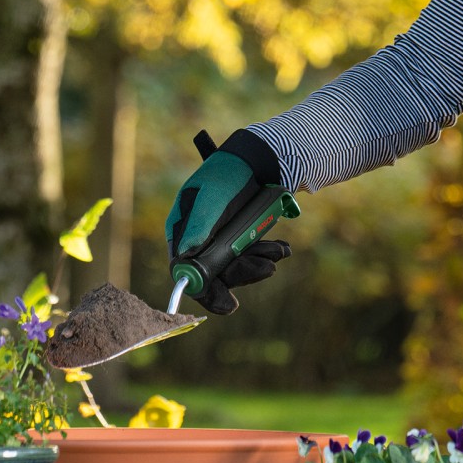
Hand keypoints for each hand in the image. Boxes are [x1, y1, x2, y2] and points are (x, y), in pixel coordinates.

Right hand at [165, 128, 290, 313]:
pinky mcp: (238, 238)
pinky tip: (280, 248)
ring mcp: (218, 239)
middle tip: (267, 269)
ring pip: (235, 266)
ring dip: (258, 263)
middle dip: (241, 274)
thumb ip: (199, 225)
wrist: (260, 158)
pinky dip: (265, 254)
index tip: (226, 303)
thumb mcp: (213, 197)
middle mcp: (197, 238)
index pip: (185, 269)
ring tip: (279, 251)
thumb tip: (184, 258)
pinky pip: (249, 255)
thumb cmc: (230, 173)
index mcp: (182, 229)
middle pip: (213, 272)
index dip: (204, 288)